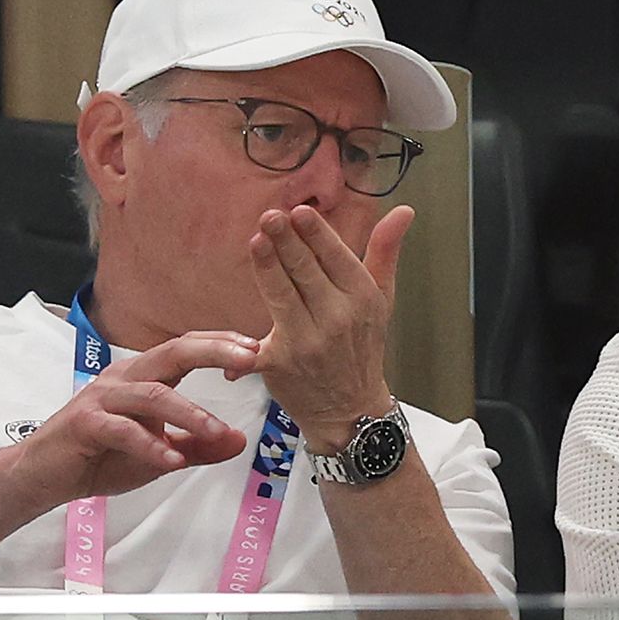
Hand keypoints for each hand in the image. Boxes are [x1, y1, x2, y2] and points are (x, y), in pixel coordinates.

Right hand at [5, 331, 258, 508]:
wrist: (43, 476)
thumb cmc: (100, 456)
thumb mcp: (160, 454)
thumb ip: (198, 447)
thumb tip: (238, 441)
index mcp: (144, 376)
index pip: (187, 348)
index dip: (222, 346)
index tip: (258, 350)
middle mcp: (124, 377)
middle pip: (174, 352)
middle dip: (215, 351)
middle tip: (251, 358)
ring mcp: (102, 398)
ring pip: (153, 394)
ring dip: (189, 413)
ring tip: (217, 431)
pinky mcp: (85, 423)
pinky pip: (123, 430)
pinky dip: (150, 445)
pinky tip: (172, 460)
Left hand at [247, 203, 411, 448]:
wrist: (350, 409)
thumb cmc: (361, 346)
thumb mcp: (381, 298)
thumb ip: (385, 251)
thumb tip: (404, 210)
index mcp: (361, 298)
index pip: (337, 257)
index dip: (316, 234)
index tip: (300, 211)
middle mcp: (338, 319)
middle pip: (306, 272)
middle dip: (287, 242)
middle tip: (271, 216)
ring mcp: (309, 343)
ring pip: (282, 297)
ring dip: (267, 268)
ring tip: (257, 241)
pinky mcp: (281, 365)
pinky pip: (256, 349)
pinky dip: (237, 348)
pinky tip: (214, 336)